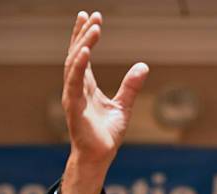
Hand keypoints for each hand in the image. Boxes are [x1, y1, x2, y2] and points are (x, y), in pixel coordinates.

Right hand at [60, 11, 148, 193]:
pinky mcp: (73, 107)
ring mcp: (72, 96)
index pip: (83, 56)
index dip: (86, 37)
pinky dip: (79, 66)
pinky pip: (74, 82)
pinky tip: (85, 50)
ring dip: (82, 44)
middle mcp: (76, 88)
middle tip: (90, 15)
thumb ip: (131, 86)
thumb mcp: (124, 106)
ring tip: (93, 27)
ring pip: (75, 64)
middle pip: (76, 55)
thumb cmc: (107, 134)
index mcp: (86, 87)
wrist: (100, 156)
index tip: (92, 18)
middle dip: (82, 34)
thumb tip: (143, 66)